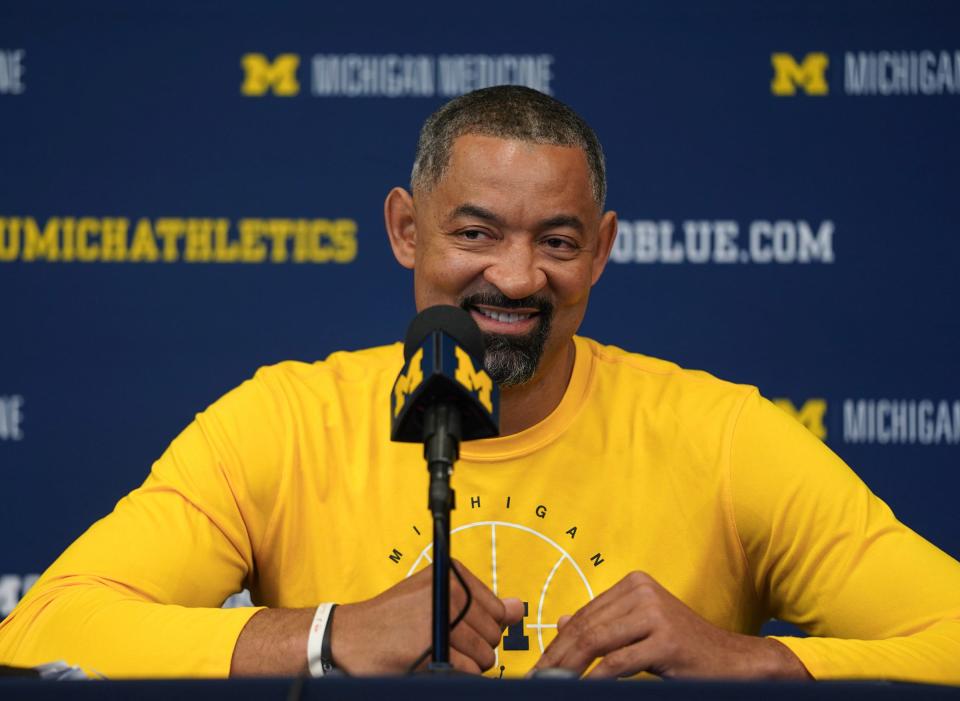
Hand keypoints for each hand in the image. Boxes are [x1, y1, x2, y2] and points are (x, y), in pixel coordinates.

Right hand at [331, 560, 523, 674]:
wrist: (349, 637)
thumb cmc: (393, 617)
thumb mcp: (435, 597)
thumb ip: (479, 603)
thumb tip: (517, 609)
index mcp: (453, 573)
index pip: (498, 609)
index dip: (483, 626)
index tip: (458, 626)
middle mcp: (450, 590)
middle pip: (494, 632)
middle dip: (477, 646)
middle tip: (445, 642)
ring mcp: (442, 618)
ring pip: (486, 654)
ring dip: (467, 663)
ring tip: (438, 651)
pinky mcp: (434, 646)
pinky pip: (469, 670)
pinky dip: (457, 674)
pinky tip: (434, 662)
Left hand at [532, 571, 809, 679]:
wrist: (735, 662)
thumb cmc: (684, 648)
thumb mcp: (640, 629)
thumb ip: (605, 624)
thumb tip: (561, 623)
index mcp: (634, 584)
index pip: (586, 614)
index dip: (559, 641)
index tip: (541, 664)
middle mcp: (642, 591)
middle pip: (587, 627)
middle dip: (559, 655)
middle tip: (539, 678)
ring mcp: (655, 613)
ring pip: (597, 642)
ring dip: (570, 667)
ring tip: (553, 684)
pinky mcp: (666, 640)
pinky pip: (619, 663)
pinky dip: (597, 679)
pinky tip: (583, 689)